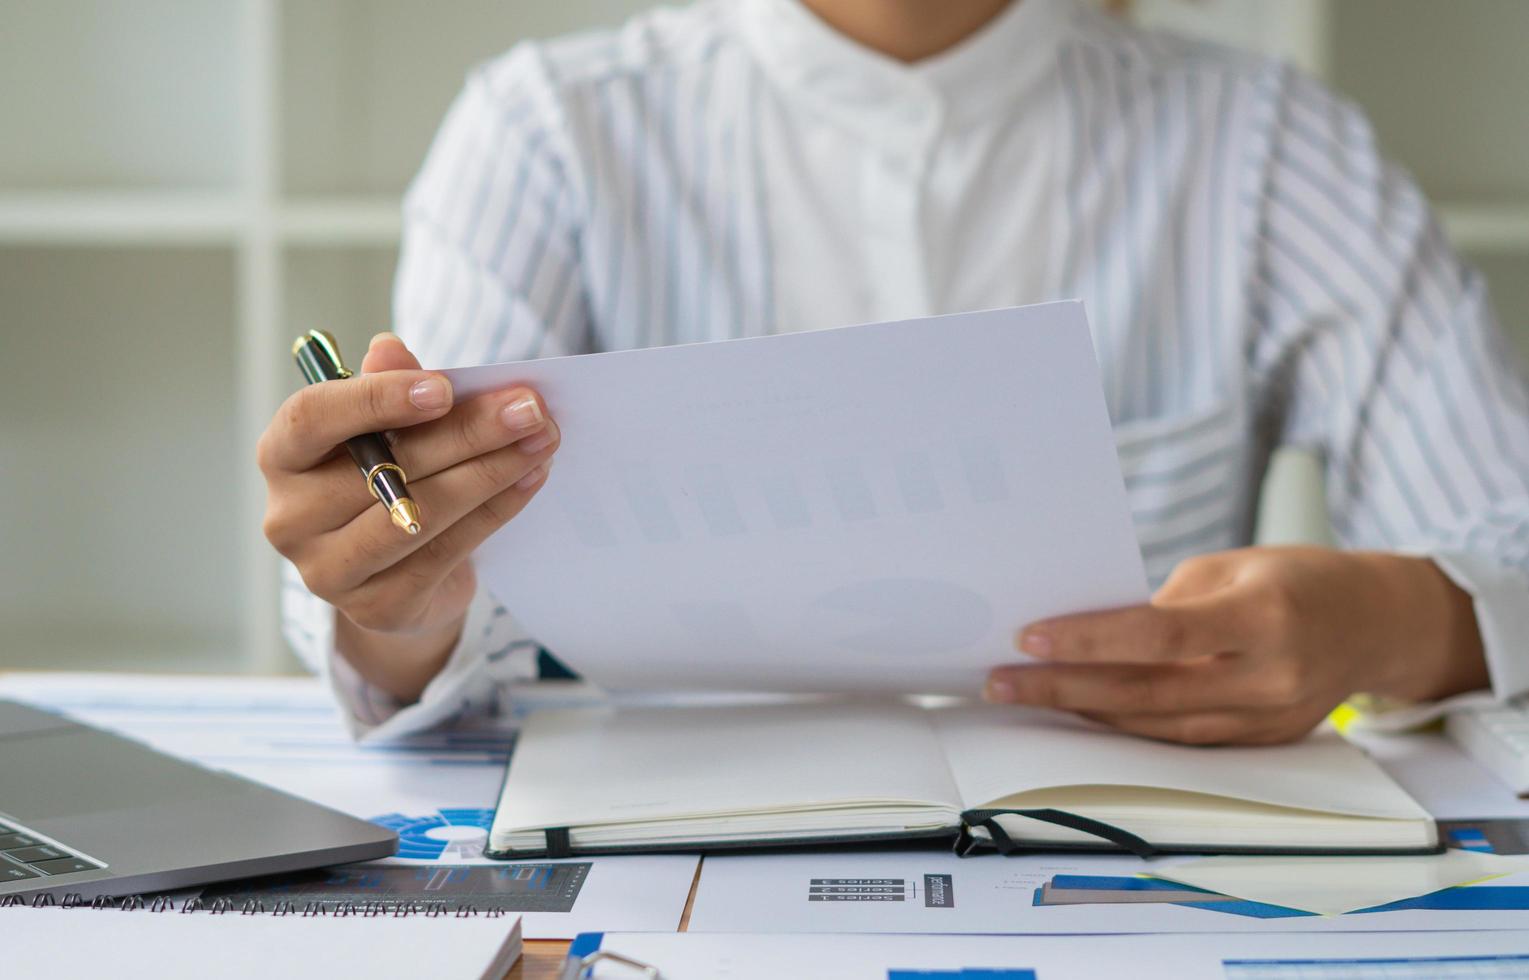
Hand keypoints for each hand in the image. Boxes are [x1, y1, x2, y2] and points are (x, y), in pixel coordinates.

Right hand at [259, 333, 559, 699]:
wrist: (398, 576)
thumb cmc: (389, 476)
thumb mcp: (386, 427)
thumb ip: (389, 386)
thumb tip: (390, 347)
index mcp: (282, 456)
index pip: (311, 419)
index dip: (376, 400)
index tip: (444, 387)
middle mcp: (290, 518)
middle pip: (385, 468)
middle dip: (468, 433)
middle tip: (529, 408)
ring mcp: (329, 571)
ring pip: (421, 513)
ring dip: (491, 472)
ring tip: (541, 440)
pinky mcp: (378, 607)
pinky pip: (447, 551)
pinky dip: (497, 509)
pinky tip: (531, 477)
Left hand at [983, 546, 1487, 744]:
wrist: (1374, 622)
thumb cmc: (1293, 578)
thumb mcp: (1230, 568)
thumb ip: (1166, 606)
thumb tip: (1089, 635)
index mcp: (1262, 616)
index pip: (1157, 636)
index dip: (1090, 641)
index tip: (1030, 637)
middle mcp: (1267, 676)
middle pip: (1146, 693)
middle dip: (1064, 688)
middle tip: (1001, 680)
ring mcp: (1267, 718)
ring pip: (1156, 726)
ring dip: (1084, 713)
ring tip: (1026, 695)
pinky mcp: (1261, 741)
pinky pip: (1180, 740)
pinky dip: (1125, 727)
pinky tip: (1080, 713)